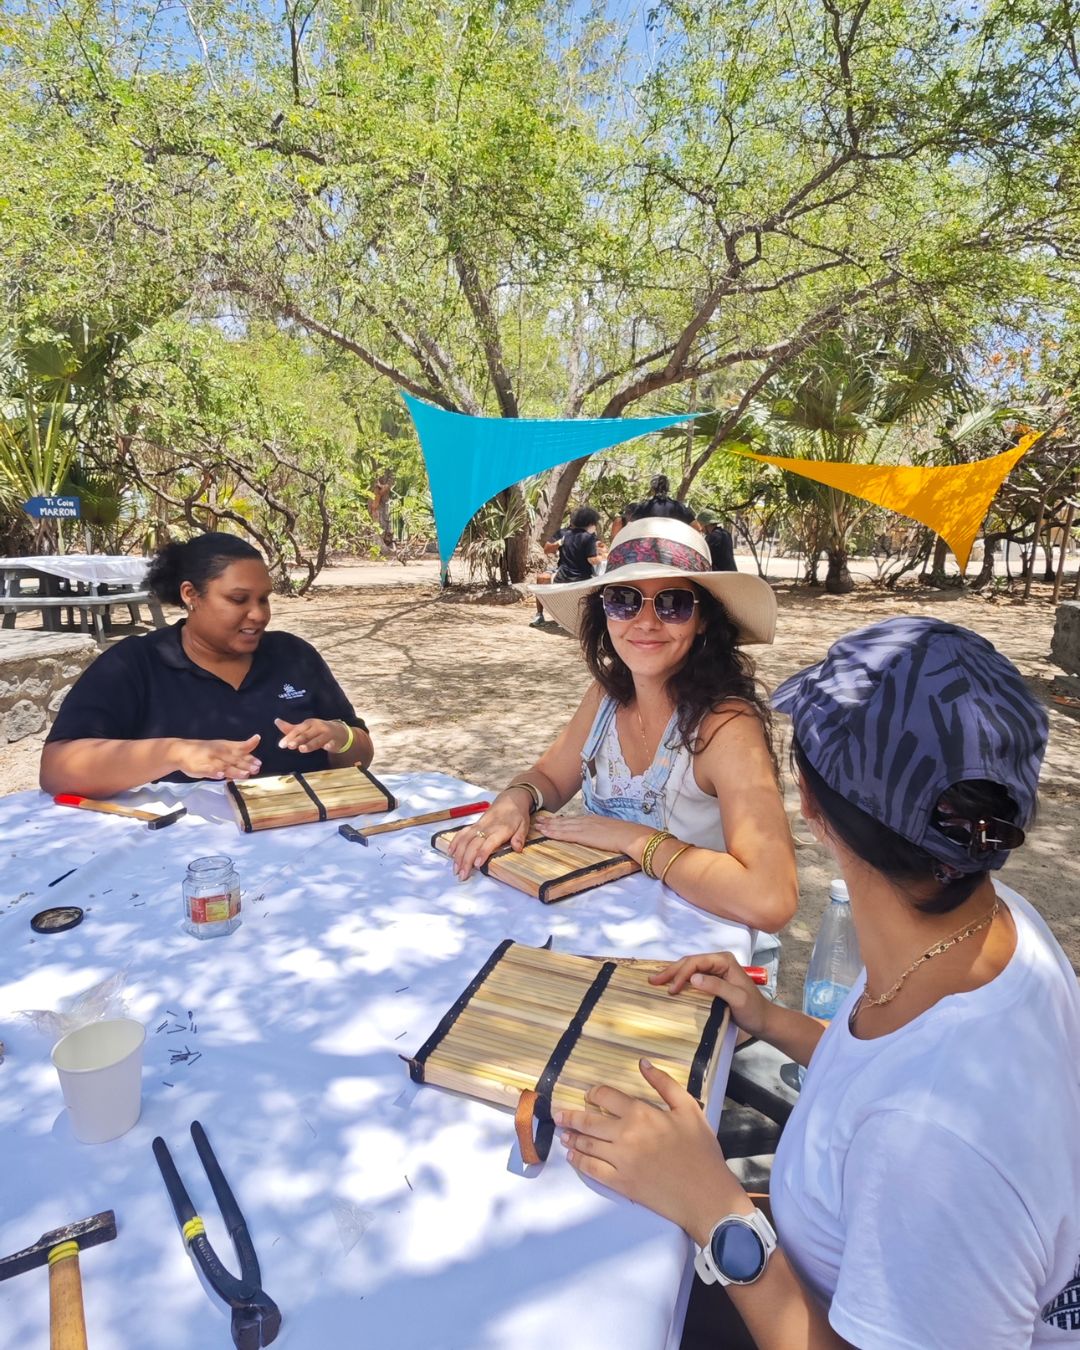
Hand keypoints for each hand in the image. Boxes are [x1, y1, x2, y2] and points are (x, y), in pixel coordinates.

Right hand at [173, 734, 260, 781]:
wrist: (181, 751)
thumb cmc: (205, 750)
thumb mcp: (222, 747)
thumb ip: (237, 753)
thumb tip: (255, 760)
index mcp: (226, 747)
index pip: (241, 748)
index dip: (250, 752)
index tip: (259, 761)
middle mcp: (219, 752)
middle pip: (235, 759)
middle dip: (246, 764)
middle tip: (256, 769)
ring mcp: (209, 760)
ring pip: (224, 766)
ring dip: (235, 770)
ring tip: (245, 774)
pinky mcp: (200, 767)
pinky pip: (207, 770)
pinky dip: (214, 773)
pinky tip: (220, 776)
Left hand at [274, 717, 347, 753]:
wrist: (339, 732)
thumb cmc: (318, 731)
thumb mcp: (305, 729)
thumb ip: (291, 728)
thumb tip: (276, 721)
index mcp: (309, 724)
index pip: (298, 730)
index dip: (289, 737)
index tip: (281, 745)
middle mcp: (318, 727)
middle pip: (306, 735)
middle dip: (298, 740)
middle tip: (290, 746)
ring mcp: (327, 734)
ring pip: (318, 740)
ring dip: (310, 744)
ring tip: (302, 749)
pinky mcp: (335, 741)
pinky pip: (332, 743)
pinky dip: (329, 745)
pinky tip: (327, 747)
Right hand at [445, 790, 532, 878]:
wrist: (511, 799)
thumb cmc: (517, 815)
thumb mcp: (524, 825)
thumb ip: (519, 837)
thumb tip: (518, 848)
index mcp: (500, 829)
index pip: (489, 842)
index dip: (482, 853)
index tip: (477, 864)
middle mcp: (487, 828)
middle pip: (473, 844)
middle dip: (466, 860)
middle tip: (462, 875)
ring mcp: (479, 826)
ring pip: (464, 840)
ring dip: (458, 855)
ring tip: (455, 869)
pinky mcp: (474, 825)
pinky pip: (462, 833)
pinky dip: (455, 842)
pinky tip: (450, 852)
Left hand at [535, 812, 649, 857]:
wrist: (631, 836)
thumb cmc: (627, 836)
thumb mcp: (612, 832)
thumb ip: (603, 833)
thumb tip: (601, 838)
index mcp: (593, 820)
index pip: (573, 820)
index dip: (561, 820)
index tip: (551, 820)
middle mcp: (586, 821)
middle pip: (564, 821)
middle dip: (550, 821)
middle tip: (537, 820)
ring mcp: (584, 827)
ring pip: (561, 826)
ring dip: (548, 826)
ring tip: (536, 825)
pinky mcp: (583, 835)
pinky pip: (564, 833)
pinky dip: (553, 832)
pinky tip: (544, 833)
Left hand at [555, 1060, 744, 1242]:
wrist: (706, 1194)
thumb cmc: (700, 1151)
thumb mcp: (689, 1109)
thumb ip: (665, 1084)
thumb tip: (642, 1063)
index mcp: (641, 1113)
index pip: (606, 1096)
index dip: (594, 1094)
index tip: (589, 1095)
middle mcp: (625, 1134)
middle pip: (589, 1121)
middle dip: (570, 1116)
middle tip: (558, 1114)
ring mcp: (620, 1160)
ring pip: (587, 1144)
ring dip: (572, 1136)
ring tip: (563, 1133)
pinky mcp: (620, 1183)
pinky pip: (592, 1169)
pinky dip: (579, 1161)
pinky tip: (573, 1156)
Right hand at [649, 952, 774, 1040]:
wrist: (763, 1021)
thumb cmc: (753, 1010)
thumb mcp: (737, 999)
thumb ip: (717, 987)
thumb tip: (693, 978)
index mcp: (724, 961)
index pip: (697, 962)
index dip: (682, 973)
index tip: (671, 989)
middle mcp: (718, 962)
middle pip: (690, 962)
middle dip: (671, 971)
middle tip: (653, 981)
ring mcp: (715, 971)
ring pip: (689, 969)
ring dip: (672, 975)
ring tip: (655, 981)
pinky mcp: (712, 981)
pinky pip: (692, 978)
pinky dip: (679, 981)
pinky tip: (669, 985)